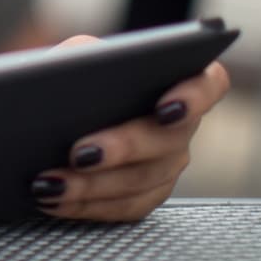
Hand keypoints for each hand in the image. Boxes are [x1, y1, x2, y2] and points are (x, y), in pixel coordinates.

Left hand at [29, 35, 229, 221]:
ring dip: (92, 185)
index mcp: (176, 80)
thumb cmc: (76, 74)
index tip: (165, 107)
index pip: (209, 84)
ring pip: (140, 181)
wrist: (57, 109)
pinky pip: (123, 207)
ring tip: (51, 182)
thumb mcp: (76, 53)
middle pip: (166, 141)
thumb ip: (82, 53)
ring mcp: (165, 164)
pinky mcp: (144, 194)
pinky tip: (54, 199)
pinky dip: (85, 204)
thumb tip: (73, 70)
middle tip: (81, 153)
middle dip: (122, 148)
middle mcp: (180, 126)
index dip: (194, 97)